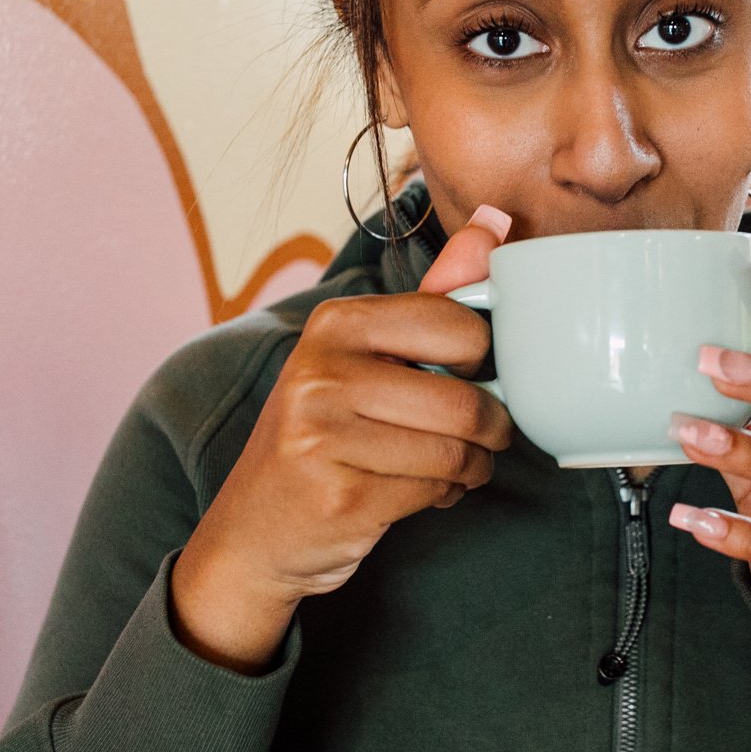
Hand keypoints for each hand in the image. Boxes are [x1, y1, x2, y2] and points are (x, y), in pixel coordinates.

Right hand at [168, 207, 516, 669]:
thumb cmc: (327, 433)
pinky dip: (445, 496)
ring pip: (454, 451)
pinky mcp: (340, 498)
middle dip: (490, 426)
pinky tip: (421, 492)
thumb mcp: (367, 355)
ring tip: (451, 466)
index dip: (484, 359)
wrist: (255, 531)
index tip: (469, 372)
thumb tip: (495, 221)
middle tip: (480, 434)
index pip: (458, 324)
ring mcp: (324, 438)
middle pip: (465, 399)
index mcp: (334, 324)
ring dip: (471, 467)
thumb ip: (435, 293)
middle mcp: (321, 374)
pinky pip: (434, 492)